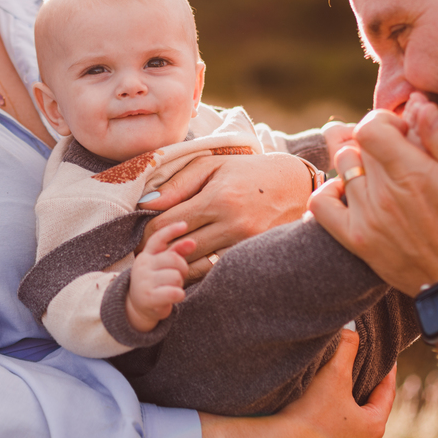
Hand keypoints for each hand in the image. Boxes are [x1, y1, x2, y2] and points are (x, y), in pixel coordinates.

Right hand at [125, 221, 194, 331]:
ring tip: (171, 287)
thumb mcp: (162, 265)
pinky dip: (179, 295)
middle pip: (174, 259)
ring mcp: (144, 281)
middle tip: (178, 276)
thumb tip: (192, 242)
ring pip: (175, 276)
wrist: (137, 307)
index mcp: (146, 255)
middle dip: (182, 268)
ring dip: (179, 284)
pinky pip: (174, 292)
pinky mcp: (148, 297)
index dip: (171, 230)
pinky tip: (173, 297)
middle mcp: (143, 265)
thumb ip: (177, 252)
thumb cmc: (156, 282)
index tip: (185, 224)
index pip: (158, 238)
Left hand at [138, 151, 310, 279]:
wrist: (296, 185)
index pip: (168, 224)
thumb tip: (148, 203)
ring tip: (165, 262)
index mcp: (217, 198)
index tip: (141, 236)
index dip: (148, 233)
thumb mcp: (213, 165)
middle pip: (180, 249)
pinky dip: (201, 271)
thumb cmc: (248, 171)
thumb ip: (179, 183)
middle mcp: (232, 223)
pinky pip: (218, 271)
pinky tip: (191, 265)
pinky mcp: (255, 255)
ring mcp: (245, 243)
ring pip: (198, 266)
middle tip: (146, 255)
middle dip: (159, 253)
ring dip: (177, 266)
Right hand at [195, 329, 395, 437]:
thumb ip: (346, 348)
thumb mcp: (333, 374)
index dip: (387, 375)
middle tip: (355, 386)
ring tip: (328, 414)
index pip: (386, 395)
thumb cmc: (311, 413)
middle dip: (360, 404)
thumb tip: (354, 330)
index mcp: (372, 428)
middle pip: (366, 422)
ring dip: (341, 431)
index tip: (388, 362)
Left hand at [310, 94, 437, 295]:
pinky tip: (347, 190)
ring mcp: (365, 217)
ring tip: (375, 167)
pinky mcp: (355, 239)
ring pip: (341, 167)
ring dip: (354, 160)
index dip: (384, 121)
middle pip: (356, 143)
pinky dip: (328, 191)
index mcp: (413, 173)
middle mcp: (383, 193)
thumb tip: (418, 105)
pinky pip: (320, 205)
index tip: (402, 132)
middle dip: (373, 139)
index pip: (371, 126)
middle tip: (394, 151)